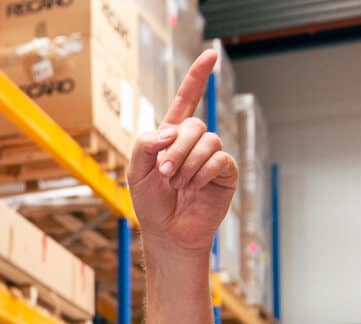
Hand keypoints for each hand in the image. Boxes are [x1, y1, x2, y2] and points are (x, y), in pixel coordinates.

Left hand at [126, 50, 238, 254]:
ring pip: (206, 141)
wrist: (167, 232)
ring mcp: (211, 156)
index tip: (211, 54)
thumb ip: (145, 145)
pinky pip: (218, 159)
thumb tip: (170, 132)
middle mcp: (194, 142)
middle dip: (176, 150)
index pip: (186, 100)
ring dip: (186, 165)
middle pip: (193, 125)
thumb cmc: (151, 203)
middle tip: (164, 173)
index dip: (197, 77)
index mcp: (171, 136)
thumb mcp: (135, 172)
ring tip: (177, 186)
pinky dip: (201, 174)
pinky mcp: (224, 173)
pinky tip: (193, 189)